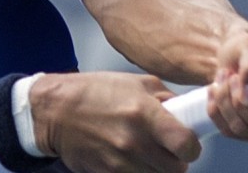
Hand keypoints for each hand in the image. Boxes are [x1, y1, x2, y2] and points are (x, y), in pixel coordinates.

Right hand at [32, 71, 201, 172]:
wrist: (56, 111)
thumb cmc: (94, 91)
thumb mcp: (135, 82)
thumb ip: (165, 99)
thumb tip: (186, 114)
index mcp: (145, 113)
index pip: (186, 145)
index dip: (192, 147)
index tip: (187, 144)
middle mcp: (134, 141)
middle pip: (176, 170)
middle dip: (176, 161)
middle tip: (168, 151)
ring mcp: (120, 162)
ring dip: (158, 170)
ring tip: (149, 155)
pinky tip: (132, 161)